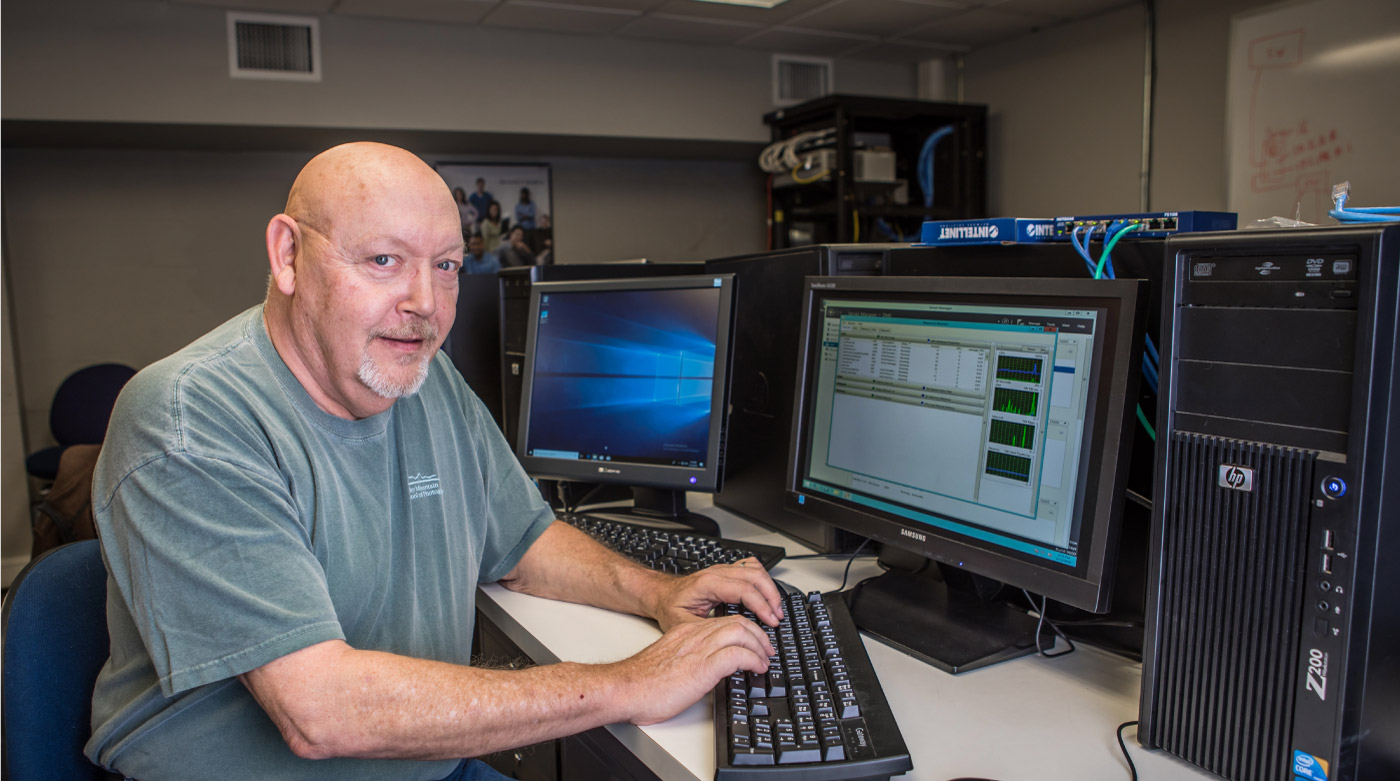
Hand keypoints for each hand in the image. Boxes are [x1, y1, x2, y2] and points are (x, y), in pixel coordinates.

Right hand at [615, 614, 773, 725]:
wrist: (624, 689)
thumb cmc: (643, 682)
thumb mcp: (672, 662)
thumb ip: (690, 658)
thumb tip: (710, 669)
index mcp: (687, 632)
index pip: (726, 621)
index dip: (747, 630)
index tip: (755, 645)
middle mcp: (695, 635)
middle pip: (738, 622)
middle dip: (759, 636)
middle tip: (767, 652)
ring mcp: (699, 649)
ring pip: (741, 632)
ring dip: (759, 646)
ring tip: (764, 661)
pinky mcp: (701, 668)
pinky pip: (737, 654)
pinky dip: (752, 660)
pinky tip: (756, 669)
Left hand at [650, 558, 783, 631]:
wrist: (660, 595)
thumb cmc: (670, 608)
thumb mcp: (683, 625)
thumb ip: (706, 630)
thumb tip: (729, 638)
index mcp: (708, 584)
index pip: (744, 590)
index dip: (761, 606)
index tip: (771, 621)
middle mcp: (717, 573)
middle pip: (754, 576)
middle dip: (771, 597)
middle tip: (777, 617)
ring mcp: (722, 570)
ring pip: (755, 570)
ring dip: (769, 588)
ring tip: (775, 609)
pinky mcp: (726, 572)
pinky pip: (750, 567)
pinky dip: (762, 579)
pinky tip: (766, 594)